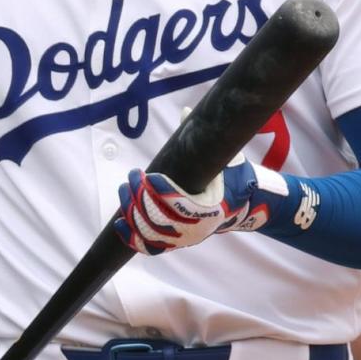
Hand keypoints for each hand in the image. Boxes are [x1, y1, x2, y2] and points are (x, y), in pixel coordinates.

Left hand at [115, 155, 290, 254]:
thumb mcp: (226, 159)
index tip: (147, 173)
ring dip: (132, 212)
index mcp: (209, 209)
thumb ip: (205, 139)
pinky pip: (150, 246)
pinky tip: (120, 222)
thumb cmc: (230, 179)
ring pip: (151, 232)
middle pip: (159, 218)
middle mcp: (196, 229)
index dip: (157, 189)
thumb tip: (186, 112)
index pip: (177, 202)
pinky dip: (132, 237)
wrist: (240, 205)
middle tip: (132, 177)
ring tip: (124, 191)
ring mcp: (184, 238)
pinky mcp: (175, 243)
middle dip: (140, 197)